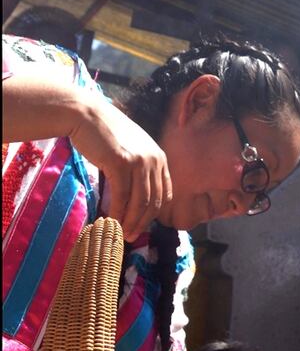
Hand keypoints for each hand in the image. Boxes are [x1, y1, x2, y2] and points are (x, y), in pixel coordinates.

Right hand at [69, 95, 171, 239]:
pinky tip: (110, 220)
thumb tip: (137, 199)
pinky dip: (117, 211)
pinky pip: (122, 196)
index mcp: (160, 158)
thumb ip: (139, 170)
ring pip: (139, 202)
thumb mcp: (132, 150)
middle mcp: (154, 160)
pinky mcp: (121, 163)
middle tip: (131, 236)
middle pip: (153, 201)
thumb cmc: (105, 134)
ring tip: (121, 233)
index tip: (142, 225)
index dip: (154, 213)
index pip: (164, 193)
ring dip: (130, 221)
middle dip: (142, 222)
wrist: (86, 115)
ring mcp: (139, 161)